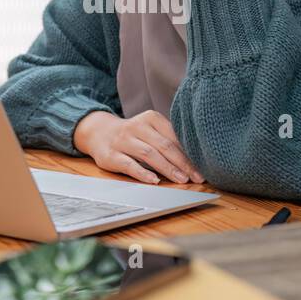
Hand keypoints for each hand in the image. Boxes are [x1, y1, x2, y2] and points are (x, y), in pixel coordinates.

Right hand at [73, 110, 204, 185]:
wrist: (99, 132)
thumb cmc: (133, 135)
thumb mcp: (150, 130)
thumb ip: (168, 139)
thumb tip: (194, 159)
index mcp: (151, 118)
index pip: (174, 137)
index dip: (189, 154)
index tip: (201, 168)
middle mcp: (137, 126)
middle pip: (164, 146)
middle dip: (182, 163)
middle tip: (196, 177)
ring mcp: (123, 140)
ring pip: (149, 154)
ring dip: (167, 168)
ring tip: (181, 180)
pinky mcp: (111, 155)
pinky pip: (129, 164)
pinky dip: (142, 173)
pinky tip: (154, 181)